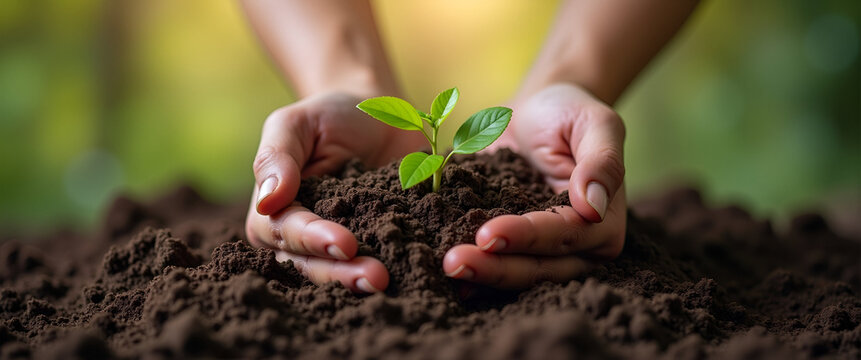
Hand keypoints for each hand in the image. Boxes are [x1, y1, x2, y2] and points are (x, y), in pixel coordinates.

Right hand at [245, 91, 422, 292]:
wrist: (380, 114)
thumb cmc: (328, 116)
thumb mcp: (295, 123)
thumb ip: (276, 157)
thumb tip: (267, 201)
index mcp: (276, 213)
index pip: (287, 233)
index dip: (314, 240)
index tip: (345, 243)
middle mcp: (303, 239)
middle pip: (314, 265)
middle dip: (342, 273)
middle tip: (375, 277)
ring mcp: (342, 246)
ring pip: (343, 272)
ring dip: (362, 279)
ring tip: (386, 281)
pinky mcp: (378, 245)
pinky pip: (382, 262)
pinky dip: (396, 270)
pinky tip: (413, 272)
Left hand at [443, 83, 626, 288]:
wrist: (534, 112)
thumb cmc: (568, 114)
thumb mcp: (595, 124)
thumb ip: (602, 162)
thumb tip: (592, 206)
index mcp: (603, 223)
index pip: (564, 236)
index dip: (526, 237)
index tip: (487, 234)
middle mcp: (577, 248)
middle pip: (539, 268)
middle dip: (497, 268)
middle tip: (455, 262)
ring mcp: (543, 253)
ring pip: (516, 274)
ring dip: (481, 275)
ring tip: (448, 267)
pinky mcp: (514, 248)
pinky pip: (496, 264)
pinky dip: (474, 273)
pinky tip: (445, 274)